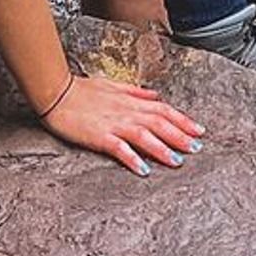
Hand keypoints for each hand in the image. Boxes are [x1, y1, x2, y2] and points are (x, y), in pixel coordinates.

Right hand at [37, 73, 203, 174]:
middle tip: (197, 148)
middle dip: (180, 136)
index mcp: (130, 100)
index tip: (199, 130)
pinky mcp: (99, 136)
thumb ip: (135, 92)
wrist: (56, 92)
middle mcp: (126, 111)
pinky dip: (132, 158)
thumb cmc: (82, 89)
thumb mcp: (112, 85)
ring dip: (162, 148)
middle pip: (159, 123)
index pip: (162, 109)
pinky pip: (119, 148)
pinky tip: (144, 170)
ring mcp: (113, 124)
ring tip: (177, 161)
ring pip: (144, 135)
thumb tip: (155, 95)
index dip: (182, 120)